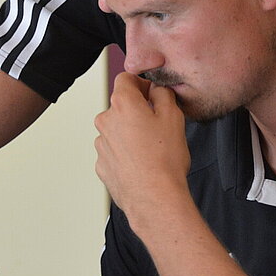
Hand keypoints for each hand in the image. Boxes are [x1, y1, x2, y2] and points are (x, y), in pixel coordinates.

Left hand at [94, 73, 190, 213]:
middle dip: (137, 111)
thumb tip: (156, 90)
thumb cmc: (165, 160)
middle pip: (120, 106)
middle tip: (157, 125)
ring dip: (130, 133)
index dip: (141, 83)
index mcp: (122, 104)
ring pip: (117, 130)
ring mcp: (101, 145)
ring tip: (151, 149)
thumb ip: (163, 94)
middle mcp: (106, 121)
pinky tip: (142, 163)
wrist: (155, 198)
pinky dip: (125, 153)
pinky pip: (114, 152)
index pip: (125, 78)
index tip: (151, 94)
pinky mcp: (102, 165)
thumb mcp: (174, 116)